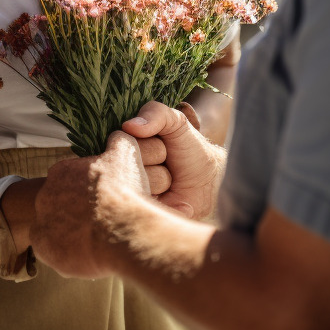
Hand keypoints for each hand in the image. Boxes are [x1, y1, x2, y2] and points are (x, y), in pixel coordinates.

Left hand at [31, 131, 148, 278]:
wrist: (122, 230)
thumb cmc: (124, 192)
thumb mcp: (126, 155)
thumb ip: (119, 141)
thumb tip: (120, 133)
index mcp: (61, 172)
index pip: (68, 181)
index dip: (85, 192)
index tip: (100, 200)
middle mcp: (44, 196)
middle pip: (59, 205)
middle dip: (76, 213)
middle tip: (99, 222)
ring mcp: (42, 224)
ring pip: (55, 229)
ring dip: (70, 234)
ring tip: (96, 240)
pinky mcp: (45, 250)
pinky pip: (54, 252)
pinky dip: (67, 254)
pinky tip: (88, 253)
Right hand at [123, 101, 225, 219]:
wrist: (209, 177)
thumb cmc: (188, 146)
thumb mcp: (176, 121)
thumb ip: (156, 113)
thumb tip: (129, 125)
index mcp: (120, 148)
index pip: (122, 146)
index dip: (148, 146)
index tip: (162, 146)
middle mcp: (121, 172)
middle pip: (131, 166)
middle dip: (156, 161)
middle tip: (168, 162)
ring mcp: (132, 196)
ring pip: (141, 187)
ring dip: (163, 181)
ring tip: (170, 180)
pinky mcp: (146, 216)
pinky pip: (150, 210)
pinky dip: (171, 206)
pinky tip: (180, 202)